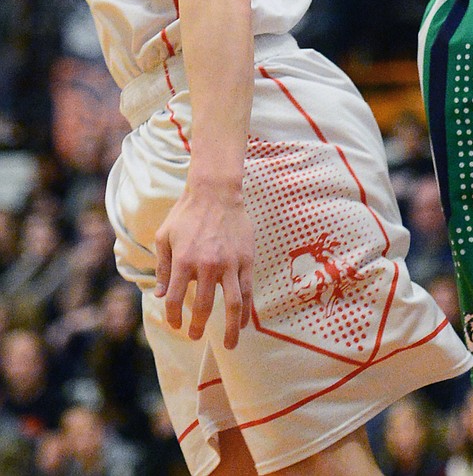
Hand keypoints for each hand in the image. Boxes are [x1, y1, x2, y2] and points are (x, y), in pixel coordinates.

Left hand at [155, 182, 254, 347]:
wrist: (216, 192)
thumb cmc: (186, 213)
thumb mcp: (164, 237)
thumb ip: (163, 268)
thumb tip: (160, 296)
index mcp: (184, 261)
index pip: (174, 300)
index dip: (172, 318)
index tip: (175, 325)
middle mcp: (207, 265)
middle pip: (202, 307)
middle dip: (196, 326)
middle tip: (194, 335)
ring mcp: (230, 263)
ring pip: (232, 304)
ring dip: (229, 329)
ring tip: (228, 345)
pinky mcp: (246, 259)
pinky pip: (248, 290)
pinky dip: (245, 311)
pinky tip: (242, 323)